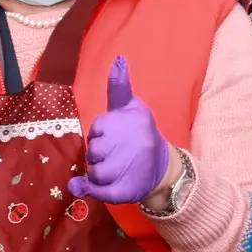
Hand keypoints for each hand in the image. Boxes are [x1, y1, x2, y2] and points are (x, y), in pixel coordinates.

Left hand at [66, 57, 171, 204]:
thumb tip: (118, 60)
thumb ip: (119, 87)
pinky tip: (90, 186)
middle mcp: (132, 144)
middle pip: (93, 151)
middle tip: (113, 154)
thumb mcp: (131, 107)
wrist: (162, 169)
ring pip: (94, 172)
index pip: (97, 129)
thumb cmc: (140, 134)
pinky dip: (90, 190)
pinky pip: (98, 192)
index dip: (100, 136)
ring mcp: (130, 168)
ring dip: (96, 173)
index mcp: (132, 122)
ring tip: (112, 168)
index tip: (113, 137)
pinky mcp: (126, 191)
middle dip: (98, 155)